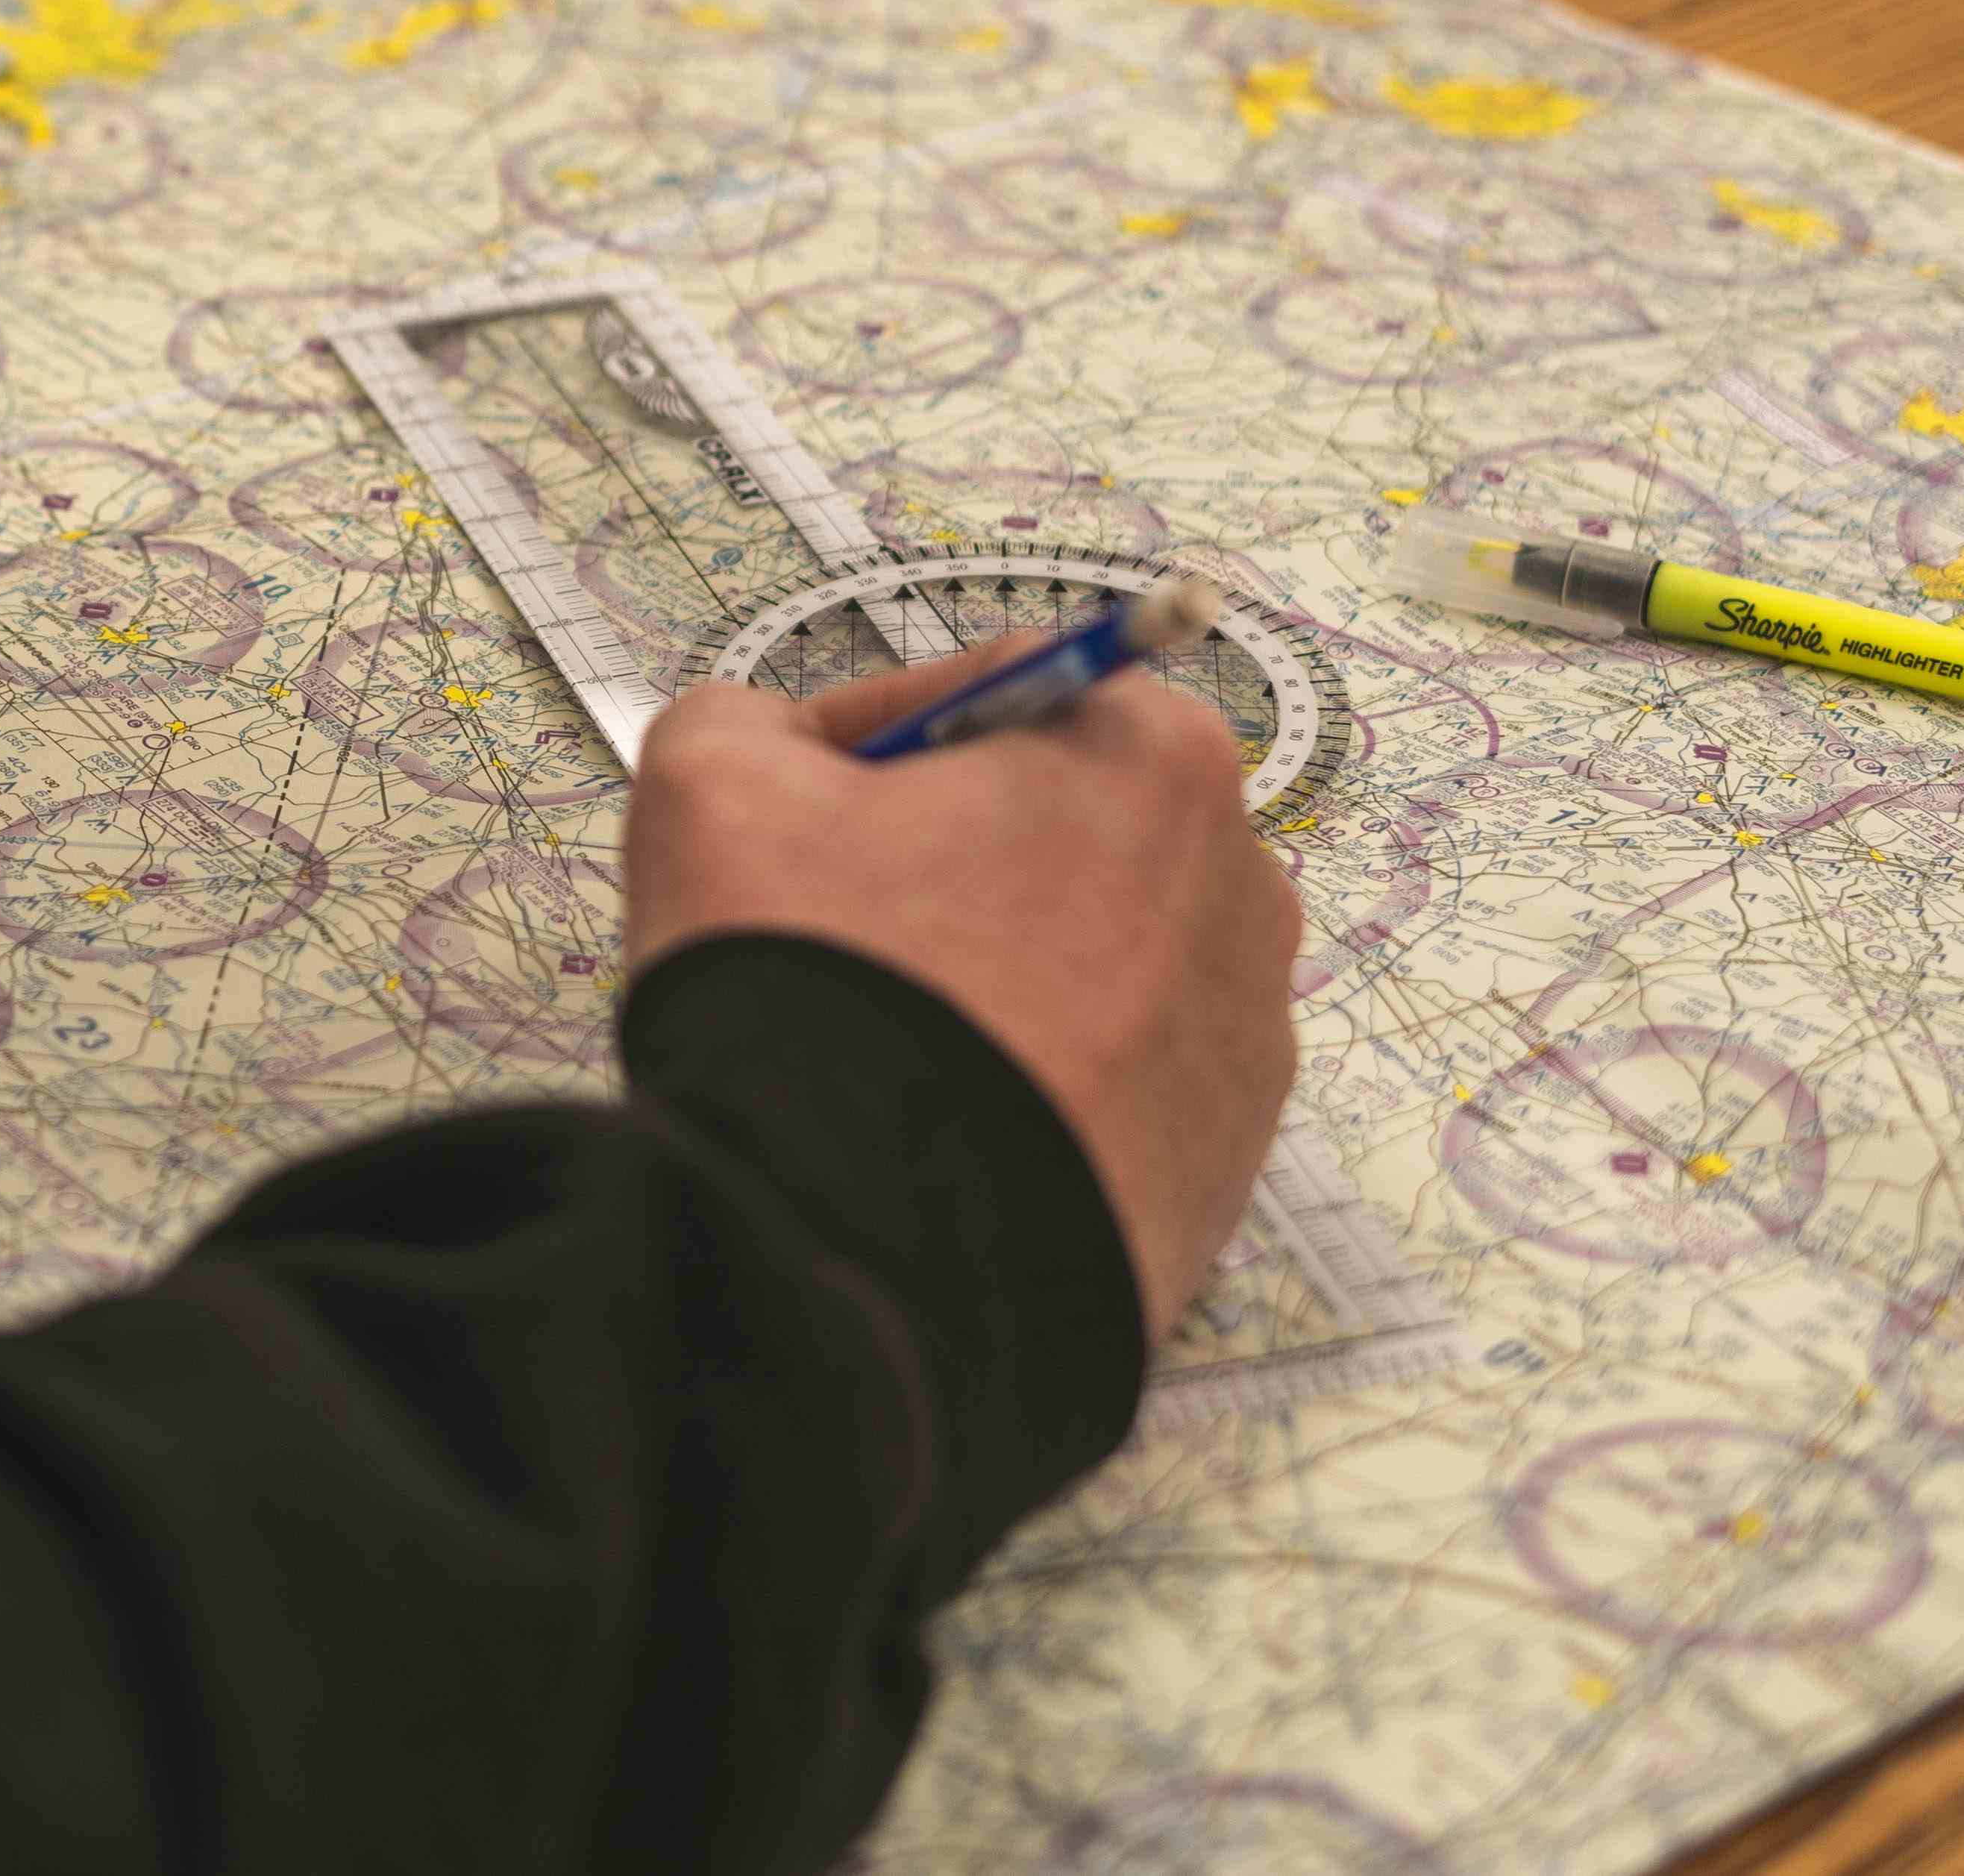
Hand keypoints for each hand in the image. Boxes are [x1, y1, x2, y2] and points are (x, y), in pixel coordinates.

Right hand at [623, 639, 1302, 1337]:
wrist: (879, 1262)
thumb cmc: (817, 994)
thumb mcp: (713, 783)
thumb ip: (748, 721)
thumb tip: (783, 751)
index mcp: (1152, 756)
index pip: (996, 700)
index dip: (876, 749)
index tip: (803, 811)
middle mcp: (1241, 883)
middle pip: (1060, 832)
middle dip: (951, 865)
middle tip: (835, 931)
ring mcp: (1250, 1036)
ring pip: (1091, 959)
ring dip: (997, 975)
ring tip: (887, 1043)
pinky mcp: (1231, 1162)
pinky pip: (1116, 1083)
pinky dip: (1038, 1085)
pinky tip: (945, 1122)